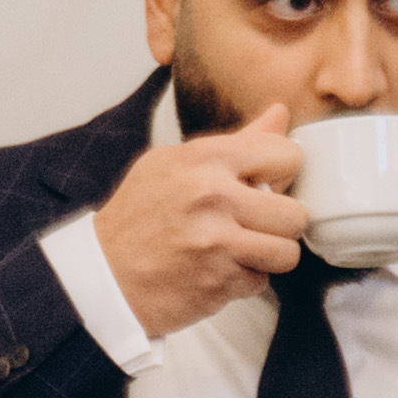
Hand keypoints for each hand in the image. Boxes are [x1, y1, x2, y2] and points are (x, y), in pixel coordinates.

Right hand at [90, 102, 309, 339]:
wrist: (103, 274)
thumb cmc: (138, 216)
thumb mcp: (175, 163)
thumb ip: (237, 141)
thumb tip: (281, 114)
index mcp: (205, 158)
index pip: (286, 154)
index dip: (281, 172)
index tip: (264, 183)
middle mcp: (213, 197)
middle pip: (295, 212)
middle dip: (279, 223)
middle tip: (254, 225)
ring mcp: (217, 243)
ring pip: (287, 252)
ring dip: (268, 255)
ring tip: (241, 250)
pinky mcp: (218, 283)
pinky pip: (261, 281)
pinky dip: (245, 280)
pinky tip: (218, 270)